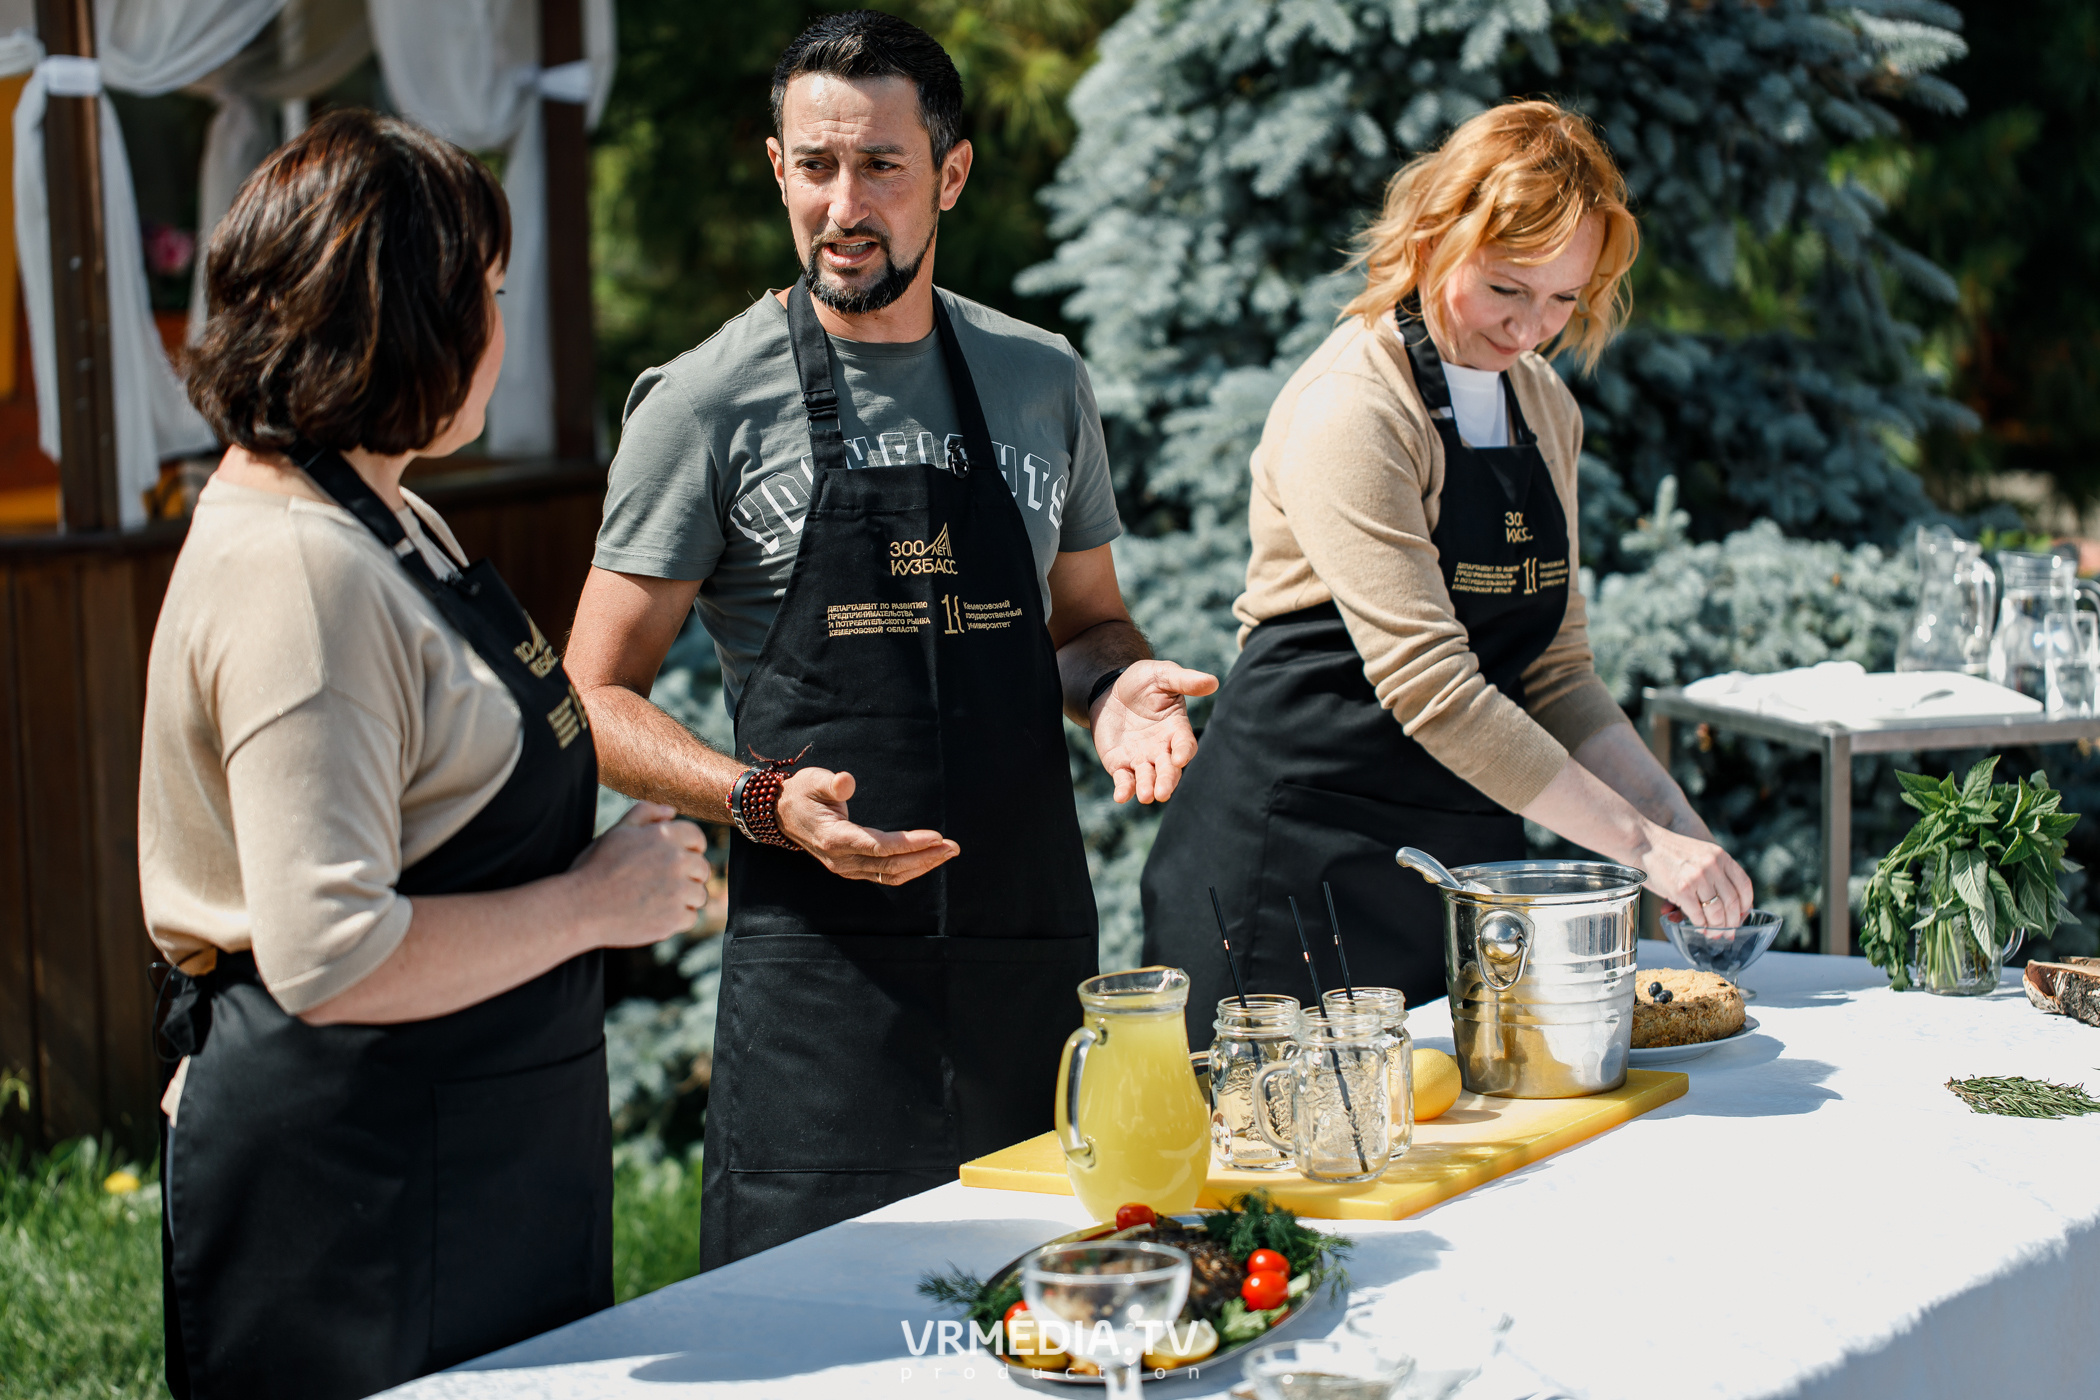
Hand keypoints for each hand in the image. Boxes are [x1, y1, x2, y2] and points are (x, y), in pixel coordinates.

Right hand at [568, 801, 712, 946]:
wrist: (580, 907)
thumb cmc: (596, 868)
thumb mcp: (617, 832)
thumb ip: (645, 813)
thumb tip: (671, 811)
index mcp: (664, 836)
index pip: (697, 838)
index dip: (689, 849)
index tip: (677, 860)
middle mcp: (677, 860)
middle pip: (702, 868)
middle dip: (686, 875)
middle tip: (661, 883)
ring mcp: (678, 890)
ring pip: (699, 894)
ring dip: (683, 898)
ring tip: (656, 900)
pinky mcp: (674, 918)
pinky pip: (691, 917)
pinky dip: (676, 919)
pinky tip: (655, 914)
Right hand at [776, 767, 959, 885]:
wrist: (782, 813)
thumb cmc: (802, 793)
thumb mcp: (813, 780)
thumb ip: (831, 783)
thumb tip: (847, 781)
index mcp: (835, 838)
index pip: (879, 846)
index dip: (909, 844)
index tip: (937, 836)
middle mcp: (842, 859)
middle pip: (890, 865)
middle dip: (925, 857)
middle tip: (953, 846)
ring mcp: (847, 867)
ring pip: (890, 875)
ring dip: (921, 866)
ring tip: (947, 853)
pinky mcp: (852, 868)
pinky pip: (884, 876)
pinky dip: (909, 870)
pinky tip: (927, 860)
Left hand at [1090, 660, 1217, 802]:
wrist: (1110, 689)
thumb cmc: (1142, 681)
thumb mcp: (1162, 675)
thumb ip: (1185, 680)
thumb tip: (1213, 682)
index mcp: (1176, 729)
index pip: (1184, 744)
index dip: (1183, 751)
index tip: (1180, 758)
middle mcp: (1162, 748)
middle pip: (1168, 769)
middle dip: (1166, 781)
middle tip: (1162, 792)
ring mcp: (1141, 758)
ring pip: (1147, 778)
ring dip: (1147, 788)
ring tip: (1146, 796)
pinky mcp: (1120, 764)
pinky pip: (1124, 780)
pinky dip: (1124, 789)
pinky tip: (1121, 796)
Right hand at [1637, 824, 1753, 931]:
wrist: (1641, 841)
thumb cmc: (1667, 851)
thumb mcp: (1699, 853)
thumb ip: (1714, 871)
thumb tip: (1725, 904)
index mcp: (1720, 856)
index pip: (1744, 886)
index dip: (1746, 905)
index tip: (1741, 916)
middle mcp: (1713, 866)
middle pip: (1733, 902)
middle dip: (1733, 923)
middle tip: (1729, 933)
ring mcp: (1698, 878)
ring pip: (1717, 912)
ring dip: (1717, 928)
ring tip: (1714, 934)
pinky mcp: (1681, 889)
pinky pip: (1698, 915)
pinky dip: (1700, 925)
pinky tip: (1699, 927)